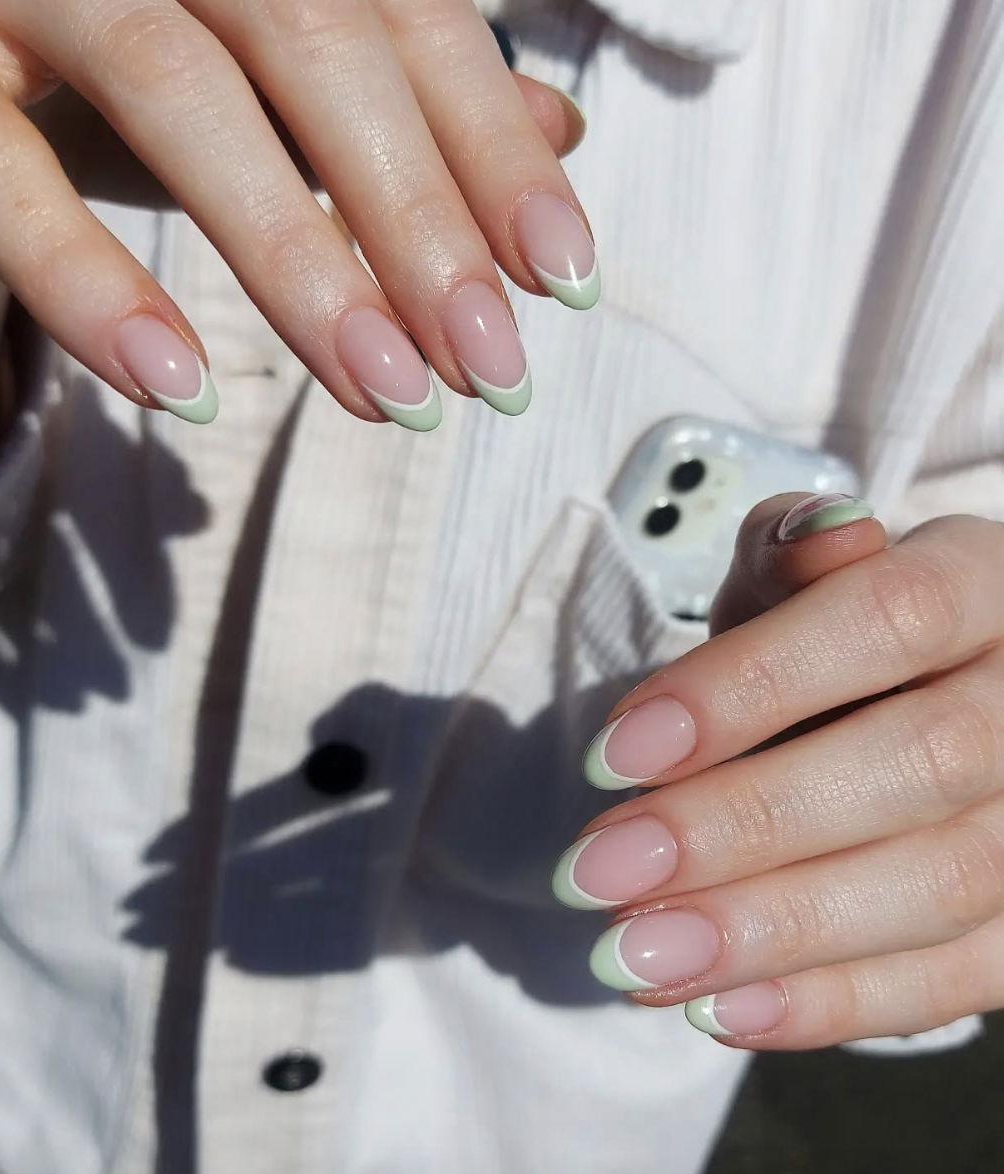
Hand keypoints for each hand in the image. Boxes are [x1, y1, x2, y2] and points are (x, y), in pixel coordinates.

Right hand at [0, 1, 590, 425]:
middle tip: (491, 367)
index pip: (407, 17)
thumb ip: (403, 93)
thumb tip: (556, 132)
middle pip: (319, 47)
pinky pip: (2, 175)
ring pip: (180, 92)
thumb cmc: (121, 50)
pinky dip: (92, 283)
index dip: (493, 148)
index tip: (561, 277)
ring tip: (390, 395)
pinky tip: (183, 390)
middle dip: (421, 222)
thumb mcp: (272, 68)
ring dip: (301, 263)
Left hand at [553, 493, 1003, 1047]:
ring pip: (945, 884)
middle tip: (599, 871)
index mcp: (984, 585)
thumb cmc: (833, 634)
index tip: (614, 752)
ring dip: (773, 933)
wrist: (919, 699)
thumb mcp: (796, 577)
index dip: (750, 685)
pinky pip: (958, 979)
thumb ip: (791, 558)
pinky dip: (833, 1004)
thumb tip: (816, 539)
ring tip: (633, 956)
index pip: (888, 619)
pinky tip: (715, 1009)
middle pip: (921, 763)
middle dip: (742, 825)